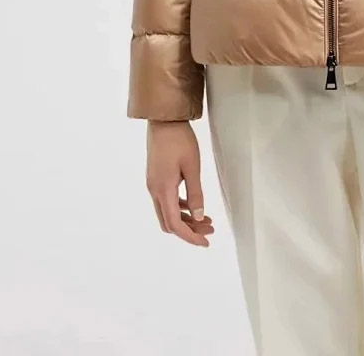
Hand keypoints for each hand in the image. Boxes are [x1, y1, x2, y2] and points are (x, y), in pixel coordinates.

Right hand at [145, 120, 214, 245]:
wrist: (164, 120)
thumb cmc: (180, 140)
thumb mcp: (192, 167)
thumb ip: (196, 193)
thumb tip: (200, 218)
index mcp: (163, 190)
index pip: (175, 224)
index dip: (190, 237)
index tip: (205, 242)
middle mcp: (154, 191)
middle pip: (169, 222)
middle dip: (189, 230)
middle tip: (210, 230)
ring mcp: (153, 185)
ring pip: (167, 213)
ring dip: (186, 219)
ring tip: (207, 220)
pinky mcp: (156, 178)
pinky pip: (166, 201)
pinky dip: (180, 208)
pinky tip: (194, 206)